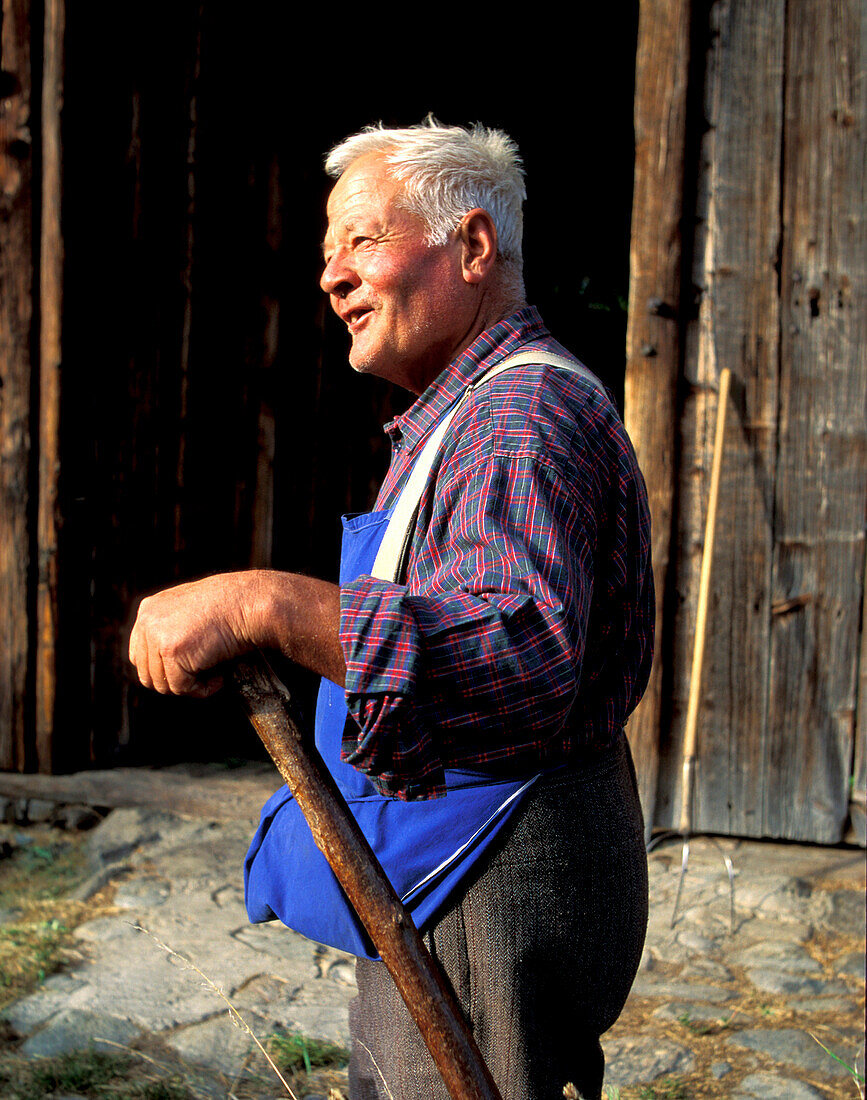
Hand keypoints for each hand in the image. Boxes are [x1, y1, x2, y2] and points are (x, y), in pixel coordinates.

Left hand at [129, 570, 345, 695]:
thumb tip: (165, 660)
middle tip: (204, 674)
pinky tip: (220, 675)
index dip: (164, 670)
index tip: (190, 670)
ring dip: (190, 686)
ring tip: (215, 673)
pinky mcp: (172, 651)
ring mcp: (158, 635)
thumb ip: (172, 628)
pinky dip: (203, 689)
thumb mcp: (193, 610)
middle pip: (147, 674)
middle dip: (176, 681)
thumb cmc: (233, 606)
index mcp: (150, 609)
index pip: (139, 655)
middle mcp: (148, 621)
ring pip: (163, 685)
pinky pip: (182, 688)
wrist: (251, 602)